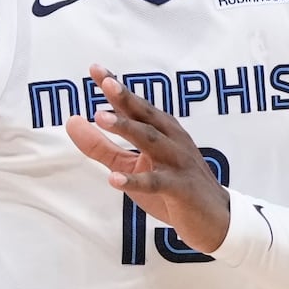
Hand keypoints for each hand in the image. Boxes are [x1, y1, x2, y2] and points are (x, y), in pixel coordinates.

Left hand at [65, 65, 229, 252]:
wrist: (216, 219)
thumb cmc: (172, 188)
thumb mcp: (132, 165)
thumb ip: (101, 146)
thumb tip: (71, 121)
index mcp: (162, 131)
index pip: (136, 106)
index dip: (117, 88)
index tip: (96, 69)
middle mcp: (172, 141)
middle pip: (146, 116)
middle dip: (125, 98)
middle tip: (106, 83)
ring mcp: (178, 164)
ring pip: (151, 142)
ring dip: (127, 128)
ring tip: (100, 118)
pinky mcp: (180, 189)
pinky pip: (156, 183)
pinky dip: (136, 181)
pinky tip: (114, 180)